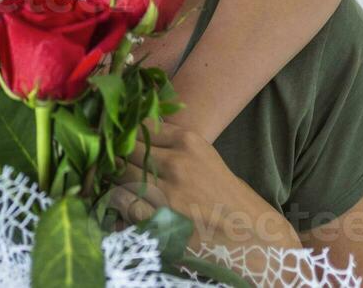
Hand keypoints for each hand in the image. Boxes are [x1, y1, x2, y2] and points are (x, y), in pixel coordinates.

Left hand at [110, 126, 299, 252]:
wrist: (253, 237)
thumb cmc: (230, 198)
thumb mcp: (206, 159)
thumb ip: (174, 147)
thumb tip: (138, 137)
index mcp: (189, 142)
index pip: (141, 125)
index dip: (126, 131)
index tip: (117, 135)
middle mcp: (175, 163)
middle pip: (126, 149)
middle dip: (115, 154)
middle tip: (109, 159)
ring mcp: (165, 193)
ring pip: (119, 174)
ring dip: (113, 177)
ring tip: (114, 180)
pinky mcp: (158, 221)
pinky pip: (122, 204)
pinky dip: (117, 202)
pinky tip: (122, 203)